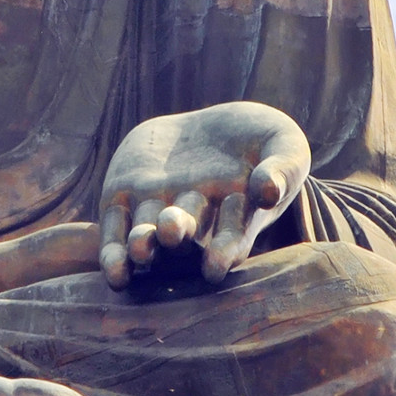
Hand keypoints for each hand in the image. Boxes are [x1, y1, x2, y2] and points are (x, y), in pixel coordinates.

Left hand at [95, 101, 309, 289]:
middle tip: (174, 231)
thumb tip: (269, 190)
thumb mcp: (282, 144)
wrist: (212, 126)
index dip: (222, 251)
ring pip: (147, 237)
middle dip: (177, 236)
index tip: (216, 264)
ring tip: (141, 247)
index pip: (229, 238)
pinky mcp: (124, 199)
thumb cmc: (258, 139)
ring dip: (143, 246)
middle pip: (184, 237)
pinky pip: (114, 231)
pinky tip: (114, 269)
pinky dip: (113, 252)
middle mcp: (194, 222)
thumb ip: (282, 167)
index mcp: (234, 215)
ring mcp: (156, 212)